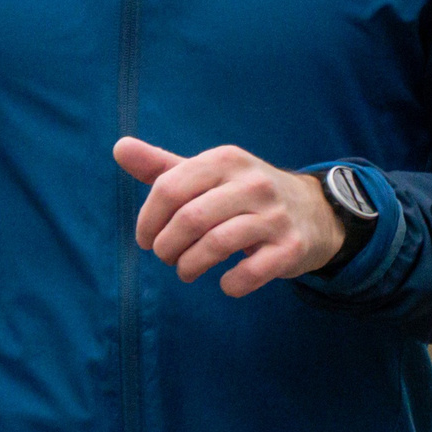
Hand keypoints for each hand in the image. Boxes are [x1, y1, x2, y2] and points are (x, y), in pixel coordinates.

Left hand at [114, 138, 343, 297]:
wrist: (312, 211)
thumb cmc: (243, 194)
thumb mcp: (207, 174)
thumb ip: (162, 166)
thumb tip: (119, 147)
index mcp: (226, 160)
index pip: (170, 187)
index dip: (148, 220)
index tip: (146, 239)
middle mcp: (253, 182)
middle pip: (190, 218)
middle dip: (167, 247)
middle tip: (167, 257)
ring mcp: (274, 215)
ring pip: (217, 244)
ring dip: (190, 266)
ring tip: (186, 270)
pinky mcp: (290, 247)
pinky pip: (250, 272)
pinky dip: (230, 284)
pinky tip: (226, 282)